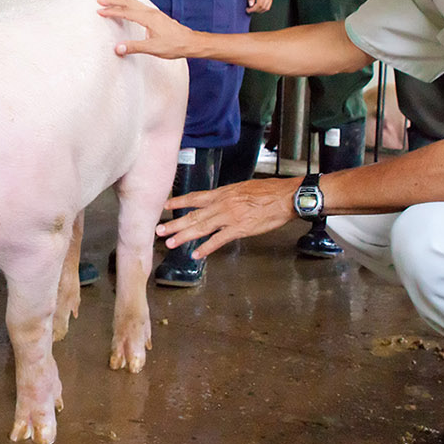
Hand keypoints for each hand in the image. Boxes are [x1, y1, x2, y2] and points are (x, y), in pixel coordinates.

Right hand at [97, 0, 193, 59]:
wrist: (190, 42)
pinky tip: (127, 7)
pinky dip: (129, 4)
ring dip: (120, 0)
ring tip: (110, 1)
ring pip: (134, 2)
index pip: (125, 12)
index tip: (99, 11)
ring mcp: (154, 13)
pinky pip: (139, 5)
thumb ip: (134, 47)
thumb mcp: (152, 48)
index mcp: (148, 18)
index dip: (111, 11)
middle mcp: (151, 12)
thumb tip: (117, 48)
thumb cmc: (174, 45)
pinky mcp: (157, 16)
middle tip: (100, 0)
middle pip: (128, 1)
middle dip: (113, 0)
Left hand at [160, 179, 295, 256]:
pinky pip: (218, 240)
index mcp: (223, 193)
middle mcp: (222, 204)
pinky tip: (196, 254)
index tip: (165, 206)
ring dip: (184, 236)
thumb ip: (227, 196)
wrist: (285, 197)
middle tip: (158, 230)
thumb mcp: (243, 188)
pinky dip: (206, 248)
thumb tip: (218, 201)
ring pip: (201, 227)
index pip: (195, 198)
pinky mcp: (239, 229)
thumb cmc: (268, 192)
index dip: (179, 202)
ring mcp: (229, 217)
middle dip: (174, 223)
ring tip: (170, 243)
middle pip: (193, 215)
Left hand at [246, 0, 273, 12]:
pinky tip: (258, 4)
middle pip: (264, 7)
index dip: (253, 9)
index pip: (259, 4)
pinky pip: (269, 2)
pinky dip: (264, 5)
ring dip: (261, 9)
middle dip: (256, 10)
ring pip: (268, 6)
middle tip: (249, 9)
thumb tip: (250, 4)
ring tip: (253, 7)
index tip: (247, 9)